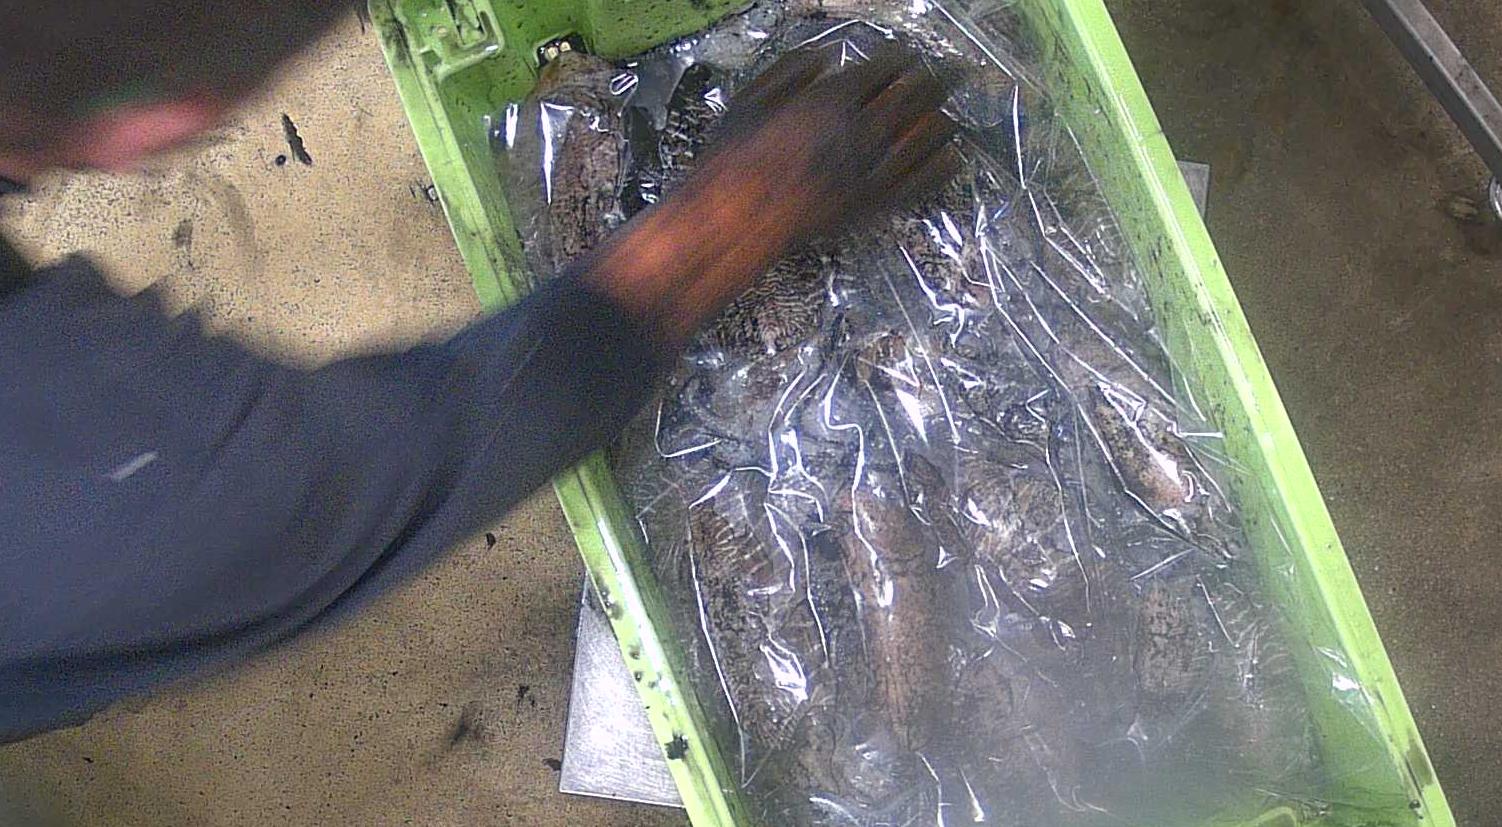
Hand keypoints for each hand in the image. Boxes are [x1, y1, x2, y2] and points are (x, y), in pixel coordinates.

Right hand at [580, 42, 958, 346]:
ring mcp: (873, 169)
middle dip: (942, 81)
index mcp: (834, 97)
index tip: (910, 58)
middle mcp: (864, 129)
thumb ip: (791, 69)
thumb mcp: (751, 96)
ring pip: (929, 137)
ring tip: (952, 115)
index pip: (888, 68)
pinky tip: (953, 158)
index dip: (905, 59)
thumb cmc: (734, 157)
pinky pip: (923, 183)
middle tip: (956, 75)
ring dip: (945, 120)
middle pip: (919, 95)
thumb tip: (826, 58)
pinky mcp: (875, 205)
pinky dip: (944, 166)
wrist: (736, 218)